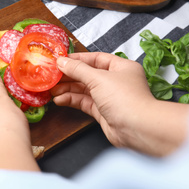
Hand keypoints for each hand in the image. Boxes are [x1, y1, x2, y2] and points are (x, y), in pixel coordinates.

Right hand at [51, 52, 188, 155]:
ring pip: (85, 89)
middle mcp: (116, 81)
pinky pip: (85, 102)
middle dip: (70, 75)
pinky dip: (72, 100)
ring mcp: (109, 97)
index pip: (96, 59)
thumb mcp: (98, 78)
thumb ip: (78, 69)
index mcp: (121, 67)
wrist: (137, 128)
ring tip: (51, 89)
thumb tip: (61, 62)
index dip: (78, 59)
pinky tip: (59, 99)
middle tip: (52, 75)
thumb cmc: (124, 98)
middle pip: (88, 74)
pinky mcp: (103, 112)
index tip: (60, 60)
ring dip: (68, 89)